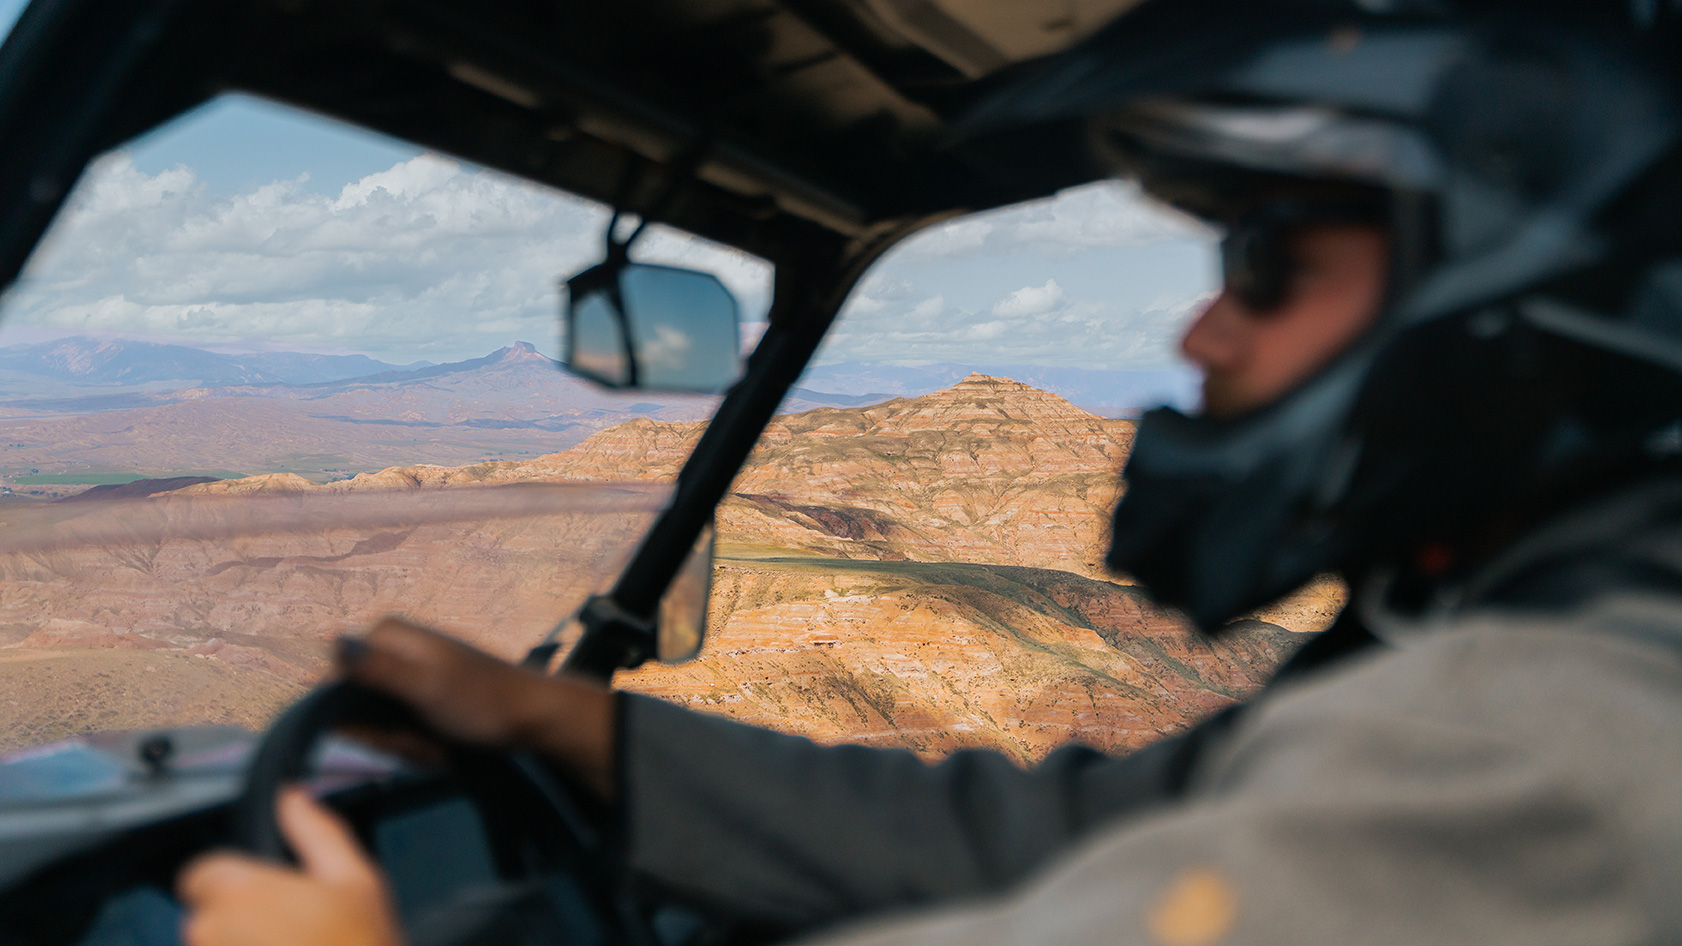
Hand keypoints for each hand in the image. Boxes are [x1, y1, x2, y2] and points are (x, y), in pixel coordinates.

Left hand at [178, 788, 401, 945]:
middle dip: (237, 923)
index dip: (232, 881)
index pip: (199, 873)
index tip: (264, 898)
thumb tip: (293, 797)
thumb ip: (316, 830)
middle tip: (289, 934)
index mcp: (241, 890)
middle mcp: (208, 932)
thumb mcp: (356, 879)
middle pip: (204, 916)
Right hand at [339, 617, 618, 796]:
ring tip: (437, 739)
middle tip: (423, 735)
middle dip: (384, 730)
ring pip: (374, 719)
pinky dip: (415, 742)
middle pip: (354, 702)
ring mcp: (405, 673)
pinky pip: (397, 727)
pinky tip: (440, 743)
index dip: (356, 711)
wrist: (531, 717)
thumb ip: (377, 667)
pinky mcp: (418, 695)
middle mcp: (392, 647)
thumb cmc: (481, 701)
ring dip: (402, 740)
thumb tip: (331, 636)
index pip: (336, 679)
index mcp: (389, 633)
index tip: (391, 722)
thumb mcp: (424, 687)